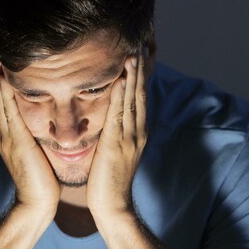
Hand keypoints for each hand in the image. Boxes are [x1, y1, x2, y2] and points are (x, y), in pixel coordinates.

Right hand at [0, 53, 60, 215]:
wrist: (38, 203)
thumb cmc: (43, 180)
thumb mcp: (38, 151)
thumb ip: (36, 136)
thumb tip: (45, 123)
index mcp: (9, 133)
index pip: (3, 99)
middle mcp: (3, 131)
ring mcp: (6, 135)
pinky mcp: (14, 140)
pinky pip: (7, 109)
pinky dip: (3, 90)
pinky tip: (2, 74)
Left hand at [87, 51, 148, 219]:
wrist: (112, 207)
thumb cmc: (107, 181)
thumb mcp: (112, 150)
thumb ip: (113, 132)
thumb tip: (107, 117)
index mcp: (135, 132)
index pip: (139, 96)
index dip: (140, 74)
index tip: (140, 52)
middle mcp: (137, 131)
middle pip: (140, 93)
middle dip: (141, 68)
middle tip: (142, 42)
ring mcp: (129, 138)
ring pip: (133, 101)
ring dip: (133, 76)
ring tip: (133, 53)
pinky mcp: (117, 146)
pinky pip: (119, 117)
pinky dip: (120, 97)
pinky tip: (119, 80)